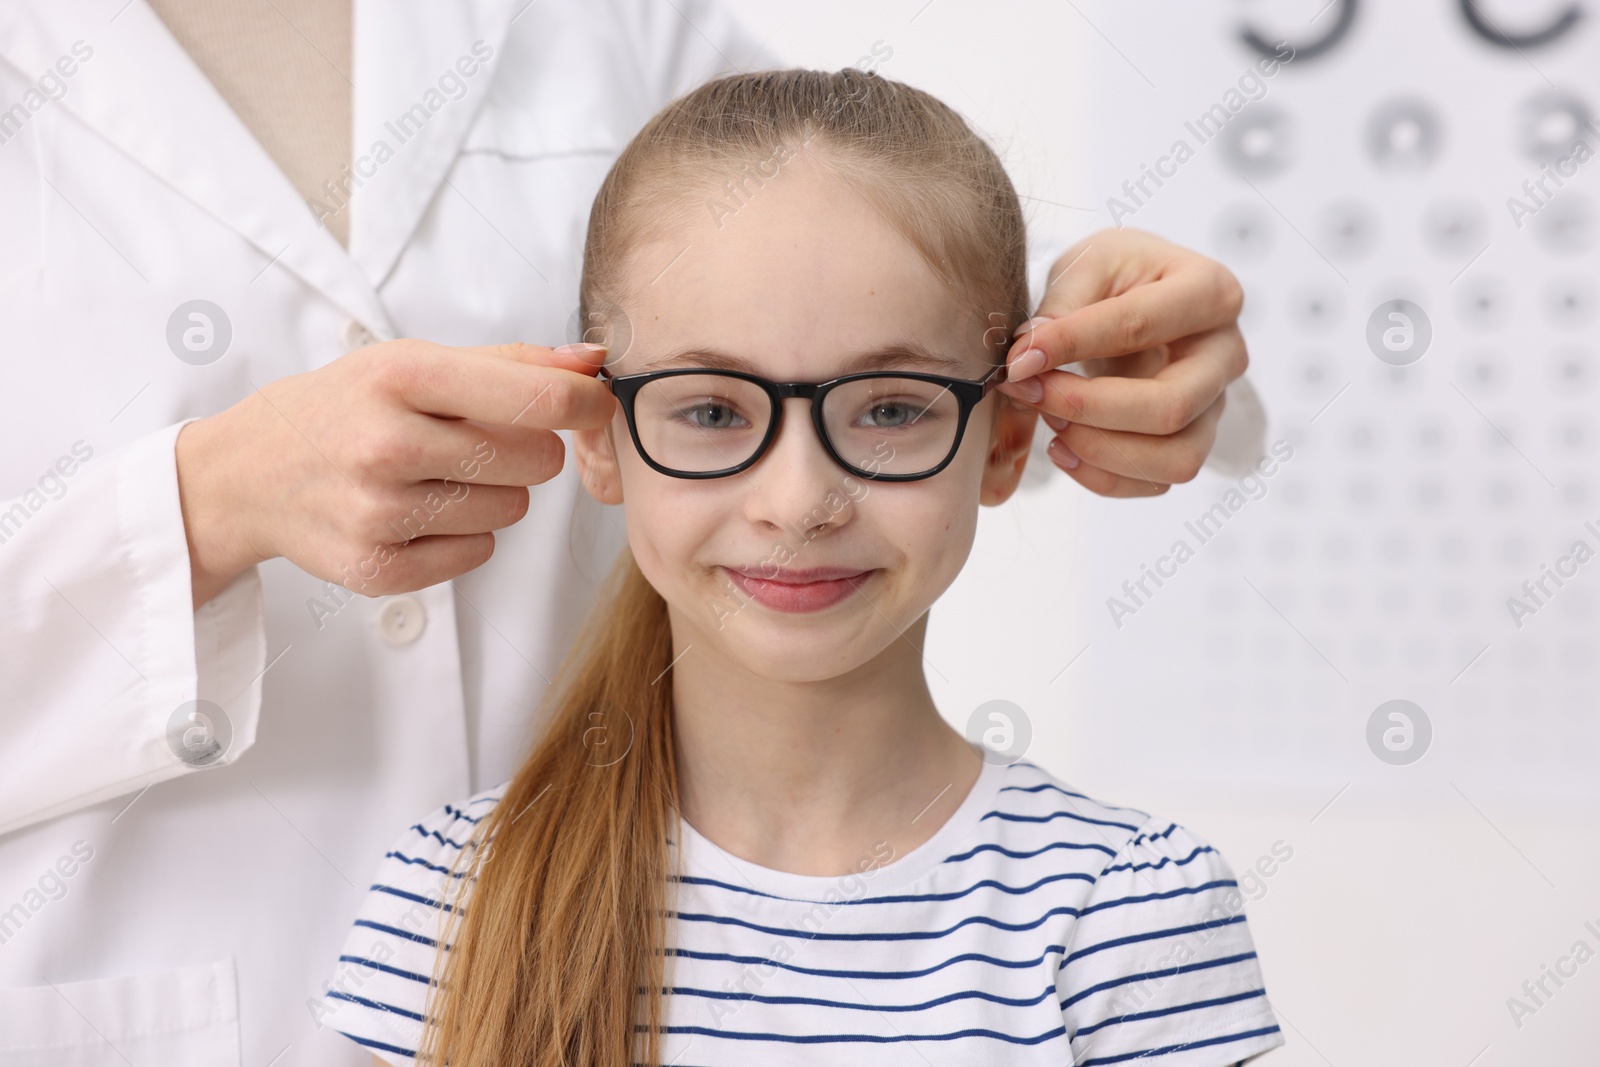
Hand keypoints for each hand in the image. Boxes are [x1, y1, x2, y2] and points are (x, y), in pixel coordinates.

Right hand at [175, 340, 615, 607]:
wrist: (247, 474)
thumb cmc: (343, 408)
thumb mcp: (412, 362)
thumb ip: (510, 361)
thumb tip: (594, 361)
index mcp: (402, 376)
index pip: (538, 398)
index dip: (585, 404)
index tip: (592, 405)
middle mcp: (387, 443)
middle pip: (536, 459)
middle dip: (525, 449)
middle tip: (476, 441)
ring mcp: (380, 512)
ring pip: (514, 509)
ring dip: (494, 493)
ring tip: (437, 475)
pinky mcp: (378, 568)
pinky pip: (480, 553)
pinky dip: (463, 534)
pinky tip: (417, 511)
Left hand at [994, 228, 1247, 496]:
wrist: (1137, 296)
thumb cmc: (1118, 276)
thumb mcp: (1088, 264)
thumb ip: (1061, 305)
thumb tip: (1030, 356)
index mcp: (1210, 292)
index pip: (1141, 326)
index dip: (1073, 344)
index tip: (1019, 359)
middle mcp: (1226, 354)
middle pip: (1171, 407)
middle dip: (1087, 408)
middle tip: (1029, 391)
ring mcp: (1215, 405)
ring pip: (1175, 458)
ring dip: (1099, 450)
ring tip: (1051, 422)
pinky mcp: (1193, 441)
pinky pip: (1157, 482)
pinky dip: (1102, 476)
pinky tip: (1063, 448)